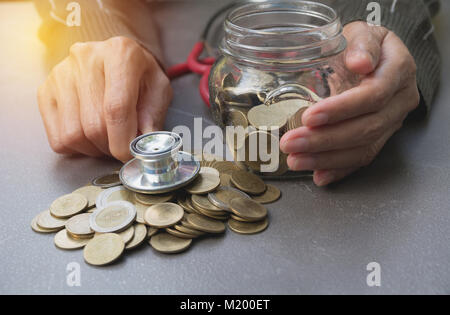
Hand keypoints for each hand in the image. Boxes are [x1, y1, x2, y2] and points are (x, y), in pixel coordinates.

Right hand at [38, 36, 172, 161]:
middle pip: (94, 125)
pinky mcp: (46, 91)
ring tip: (107, 139)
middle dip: (111, 146)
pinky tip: (90, 136)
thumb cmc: (140, 76)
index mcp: (121, 54)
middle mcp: (86, 58)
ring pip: (73, 135)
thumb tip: (144, 148)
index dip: (123, 140)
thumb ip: (153, 118)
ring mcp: (61, 74)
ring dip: (94, 149)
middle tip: (122, 145)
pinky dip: (76, 147)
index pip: (116, 108)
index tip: (129, 155)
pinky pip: (58, 138)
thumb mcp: (159, 91)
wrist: (118, 59)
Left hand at [280, 22, 419, 185]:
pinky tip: (319, 176)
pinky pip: (362, 159)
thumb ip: (362, 44)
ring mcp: (392, 123)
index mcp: (398, 71)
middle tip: (291, 143)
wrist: (373, 59)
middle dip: (325, 140)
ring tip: (296, 160)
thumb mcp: (362, 32)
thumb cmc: (362, 46)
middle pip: (366, 128)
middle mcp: (399, 101)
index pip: (373, 95)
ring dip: (326, 159)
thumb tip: (359, 62)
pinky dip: (339, 169)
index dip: (342, 109)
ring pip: (363, 148)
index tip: (310, 116)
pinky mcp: (380, 138)